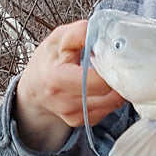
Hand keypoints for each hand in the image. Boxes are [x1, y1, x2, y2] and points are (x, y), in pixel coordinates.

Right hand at [15, 20, 124, 150]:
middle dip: (118, 77)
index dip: (112, 67)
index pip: (97, 81)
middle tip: (119, 64)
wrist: (35, 86)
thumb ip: (79, 33)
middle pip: (109, 93)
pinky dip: (111, 97)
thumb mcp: (59, 39)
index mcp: (57, 79)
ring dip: (117, 88)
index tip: (116, 57)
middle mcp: (65, 101)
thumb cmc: (48, 60)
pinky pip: (108, 110)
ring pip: (113, 103)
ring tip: (110, 73)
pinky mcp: (82, 121)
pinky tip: (104, 86)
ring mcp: (74, 115)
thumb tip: (100, 34)